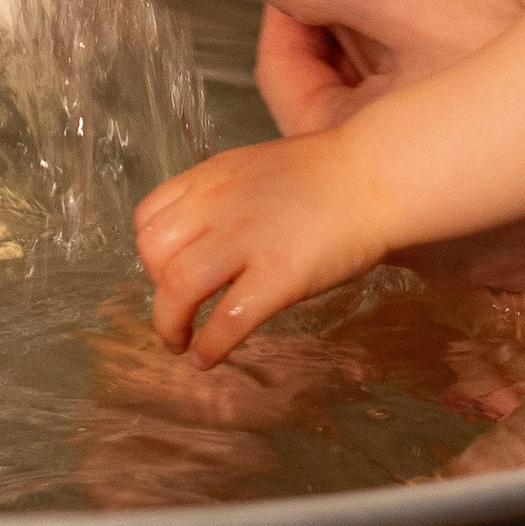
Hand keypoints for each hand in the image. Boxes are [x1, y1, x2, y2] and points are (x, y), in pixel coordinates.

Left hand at [134, 130, 389, 364]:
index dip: (151, 251)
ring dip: (169, 324)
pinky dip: (209, 346)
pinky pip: (226, 321)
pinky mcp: (277, 277)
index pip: (148, 217)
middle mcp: (217, 207)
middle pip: (152, 254)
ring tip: (180, 343)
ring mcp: (246, 242)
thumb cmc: (326, 173)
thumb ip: (224, 198)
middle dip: (155, 289)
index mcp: (210, 178)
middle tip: (177, 309)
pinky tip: (209, 357)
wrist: (376, 176)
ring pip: (177, 289)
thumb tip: (204, 234)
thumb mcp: (255, 168)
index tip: (166, 270)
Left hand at [253, 0, 524, 290]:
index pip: (290, 95)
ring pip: (410, 150)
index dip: (289, 20)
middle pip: (347, 125)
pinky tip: (495, 64)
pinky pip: (474, 181)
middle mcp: (424, 236)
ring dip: (407, 84)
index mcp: (376, 186)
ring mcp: (487, 248)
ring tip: (428, 11)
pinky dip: (464, 123)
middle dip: (347, 48)